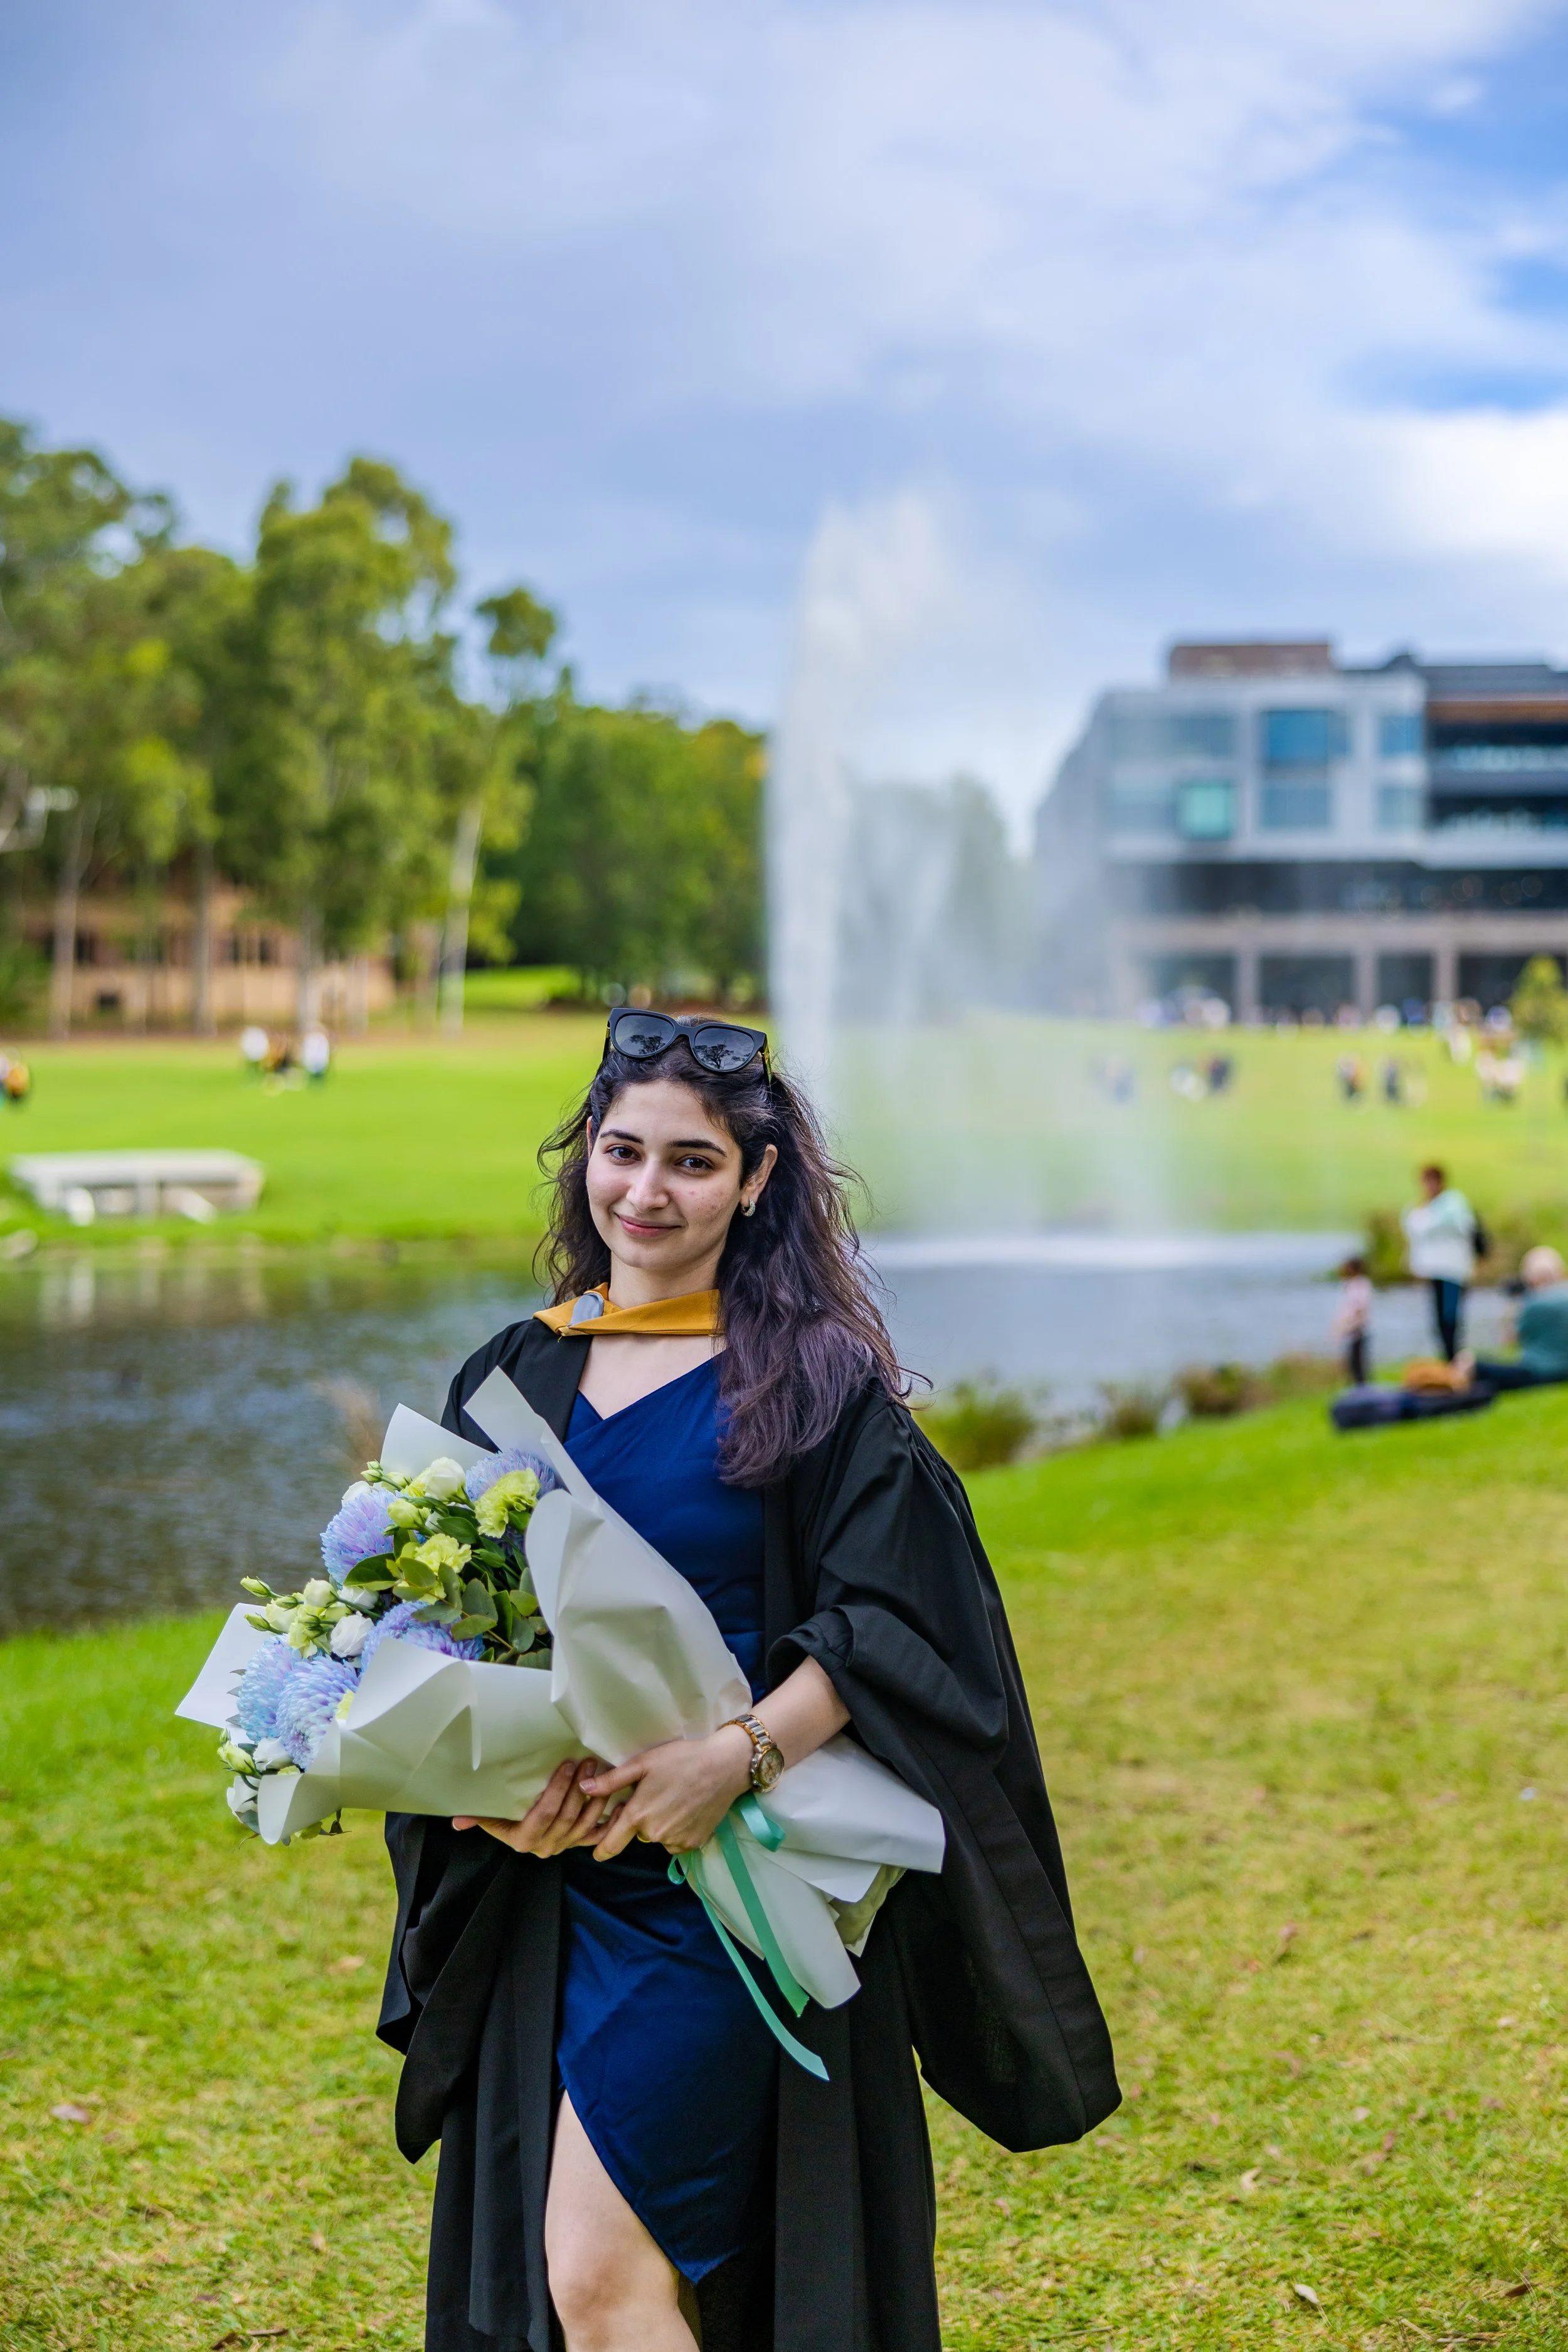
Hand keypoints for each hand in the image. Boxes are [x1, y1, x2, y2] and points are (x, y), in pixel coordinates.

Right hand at [454, 1757, 612, 1856]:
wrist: (524, 1832)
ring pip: (584, 1823)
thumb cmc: (506, 1816)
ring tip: (599, 1770)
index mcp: (523, 1840)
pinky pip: (597, 1834)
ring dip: (595, 1797)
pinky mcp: (578, 1843)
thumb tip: (456, 1821)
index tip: (566, 1766)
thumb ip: (478, 1815)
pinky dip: (609, 1820)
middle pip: (566, 1816)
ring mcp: (564, 1846)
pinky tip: (619, 1802)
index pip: (544, 1814)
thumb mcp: (492, 1815)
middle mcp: (545, 1847)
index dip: (557, 1791)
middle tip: (587, 1761)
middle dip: (578, 1787)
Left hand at [580, 1727, 753, 1859]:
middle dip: (640, 1819)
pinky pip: (676, 1842)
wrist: (725, 1766)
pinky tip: (687, 1809)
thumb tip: (583, 1790)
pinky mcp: (694, 1843)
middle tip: (653, 1796)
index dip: (601, 1850)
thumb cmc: (681, 1758)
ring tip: (673, 1798)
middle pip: (637, 1833)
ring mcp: (676, 1840)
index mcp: (638, 1814)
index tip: (597, 1853)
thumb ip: (612, 1780)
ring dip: (660, 1824)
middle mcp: (655, 1833)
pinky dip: (677, 1830)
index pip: (611, 1844)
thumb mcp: (644, 1763)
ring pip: (658, 1837)